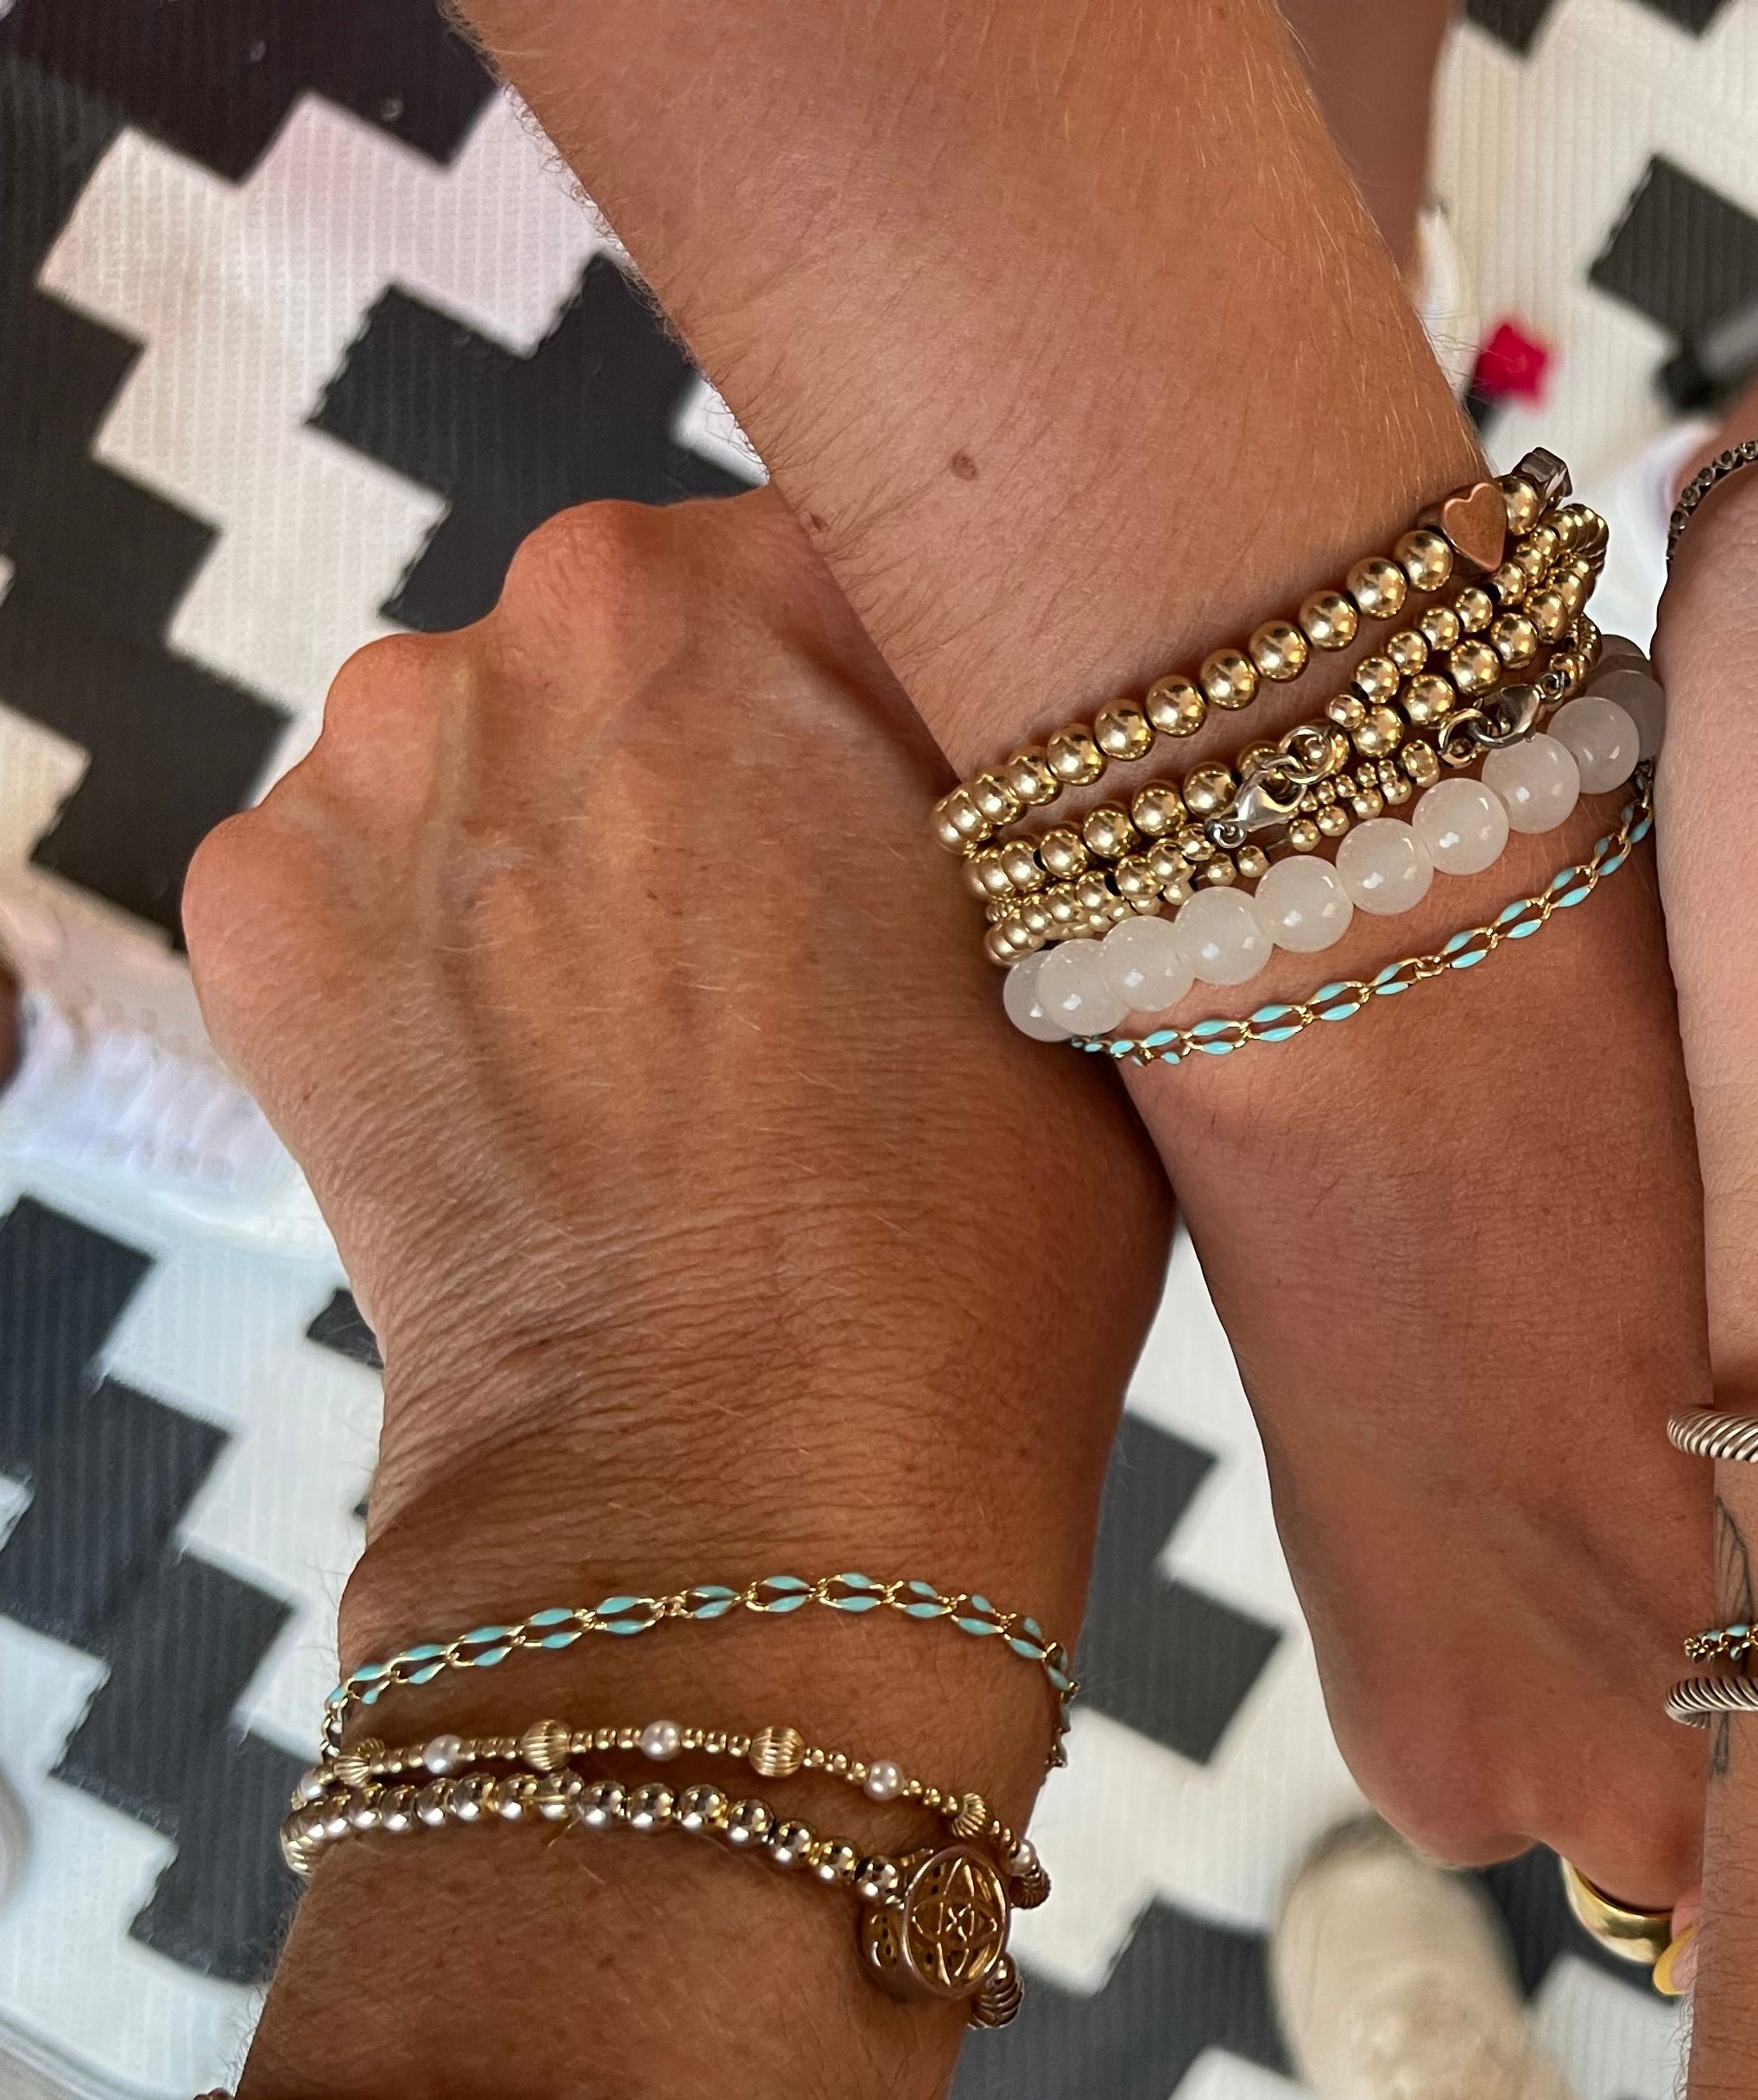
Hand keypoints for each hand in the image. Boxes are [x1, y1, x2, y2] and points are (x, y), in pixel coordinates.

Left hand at [184, 492, 1170, 1650]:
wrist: (747, 1489)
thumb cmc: (975, 1241)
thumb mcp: (1094, 938)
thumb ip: (1021, 765)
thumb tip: (999, 710)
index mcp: (770, 586)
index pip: (859, 549)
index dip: (915, 687)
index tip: (948, 802)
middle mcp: (541, 621)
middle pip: (656, 637)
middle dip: (734, 752)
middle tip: (828, 940)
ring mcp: (369, 767)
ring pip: (507, 747)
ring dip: (583, 840)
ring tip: (687, 1039)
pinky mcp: (259, 913)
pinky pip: (378, 869)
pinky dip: (454, 950)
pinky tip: (561, 1084)